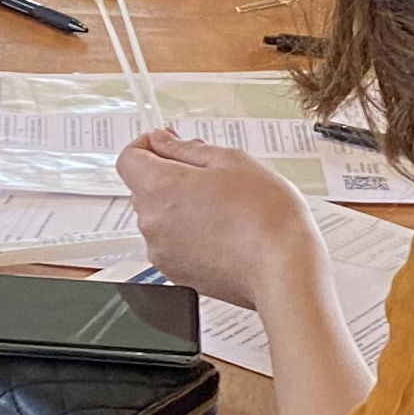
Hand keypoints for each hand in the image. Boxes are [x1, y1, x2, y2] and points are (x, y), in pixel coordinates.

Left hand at [113, 130, 322, 316]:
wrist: (284, 269)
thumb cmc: (266, 216)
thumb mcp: (229, 161)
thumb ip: (185, 148)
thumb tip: (162, 141)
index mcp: (159, 188)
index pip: (128, 158)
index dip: (147, 146)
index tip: (168, 144)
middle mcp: (152, 222)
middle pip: (144, 187)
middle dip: (170, 175)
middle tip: (209, 175)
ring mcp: (162, 252)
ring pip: (159, 216)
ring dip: (180, 206)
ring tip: (222, 207)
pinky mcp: (176, 273)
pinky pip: (171, 242)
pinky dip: (188, 233)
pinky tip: (221, 230)